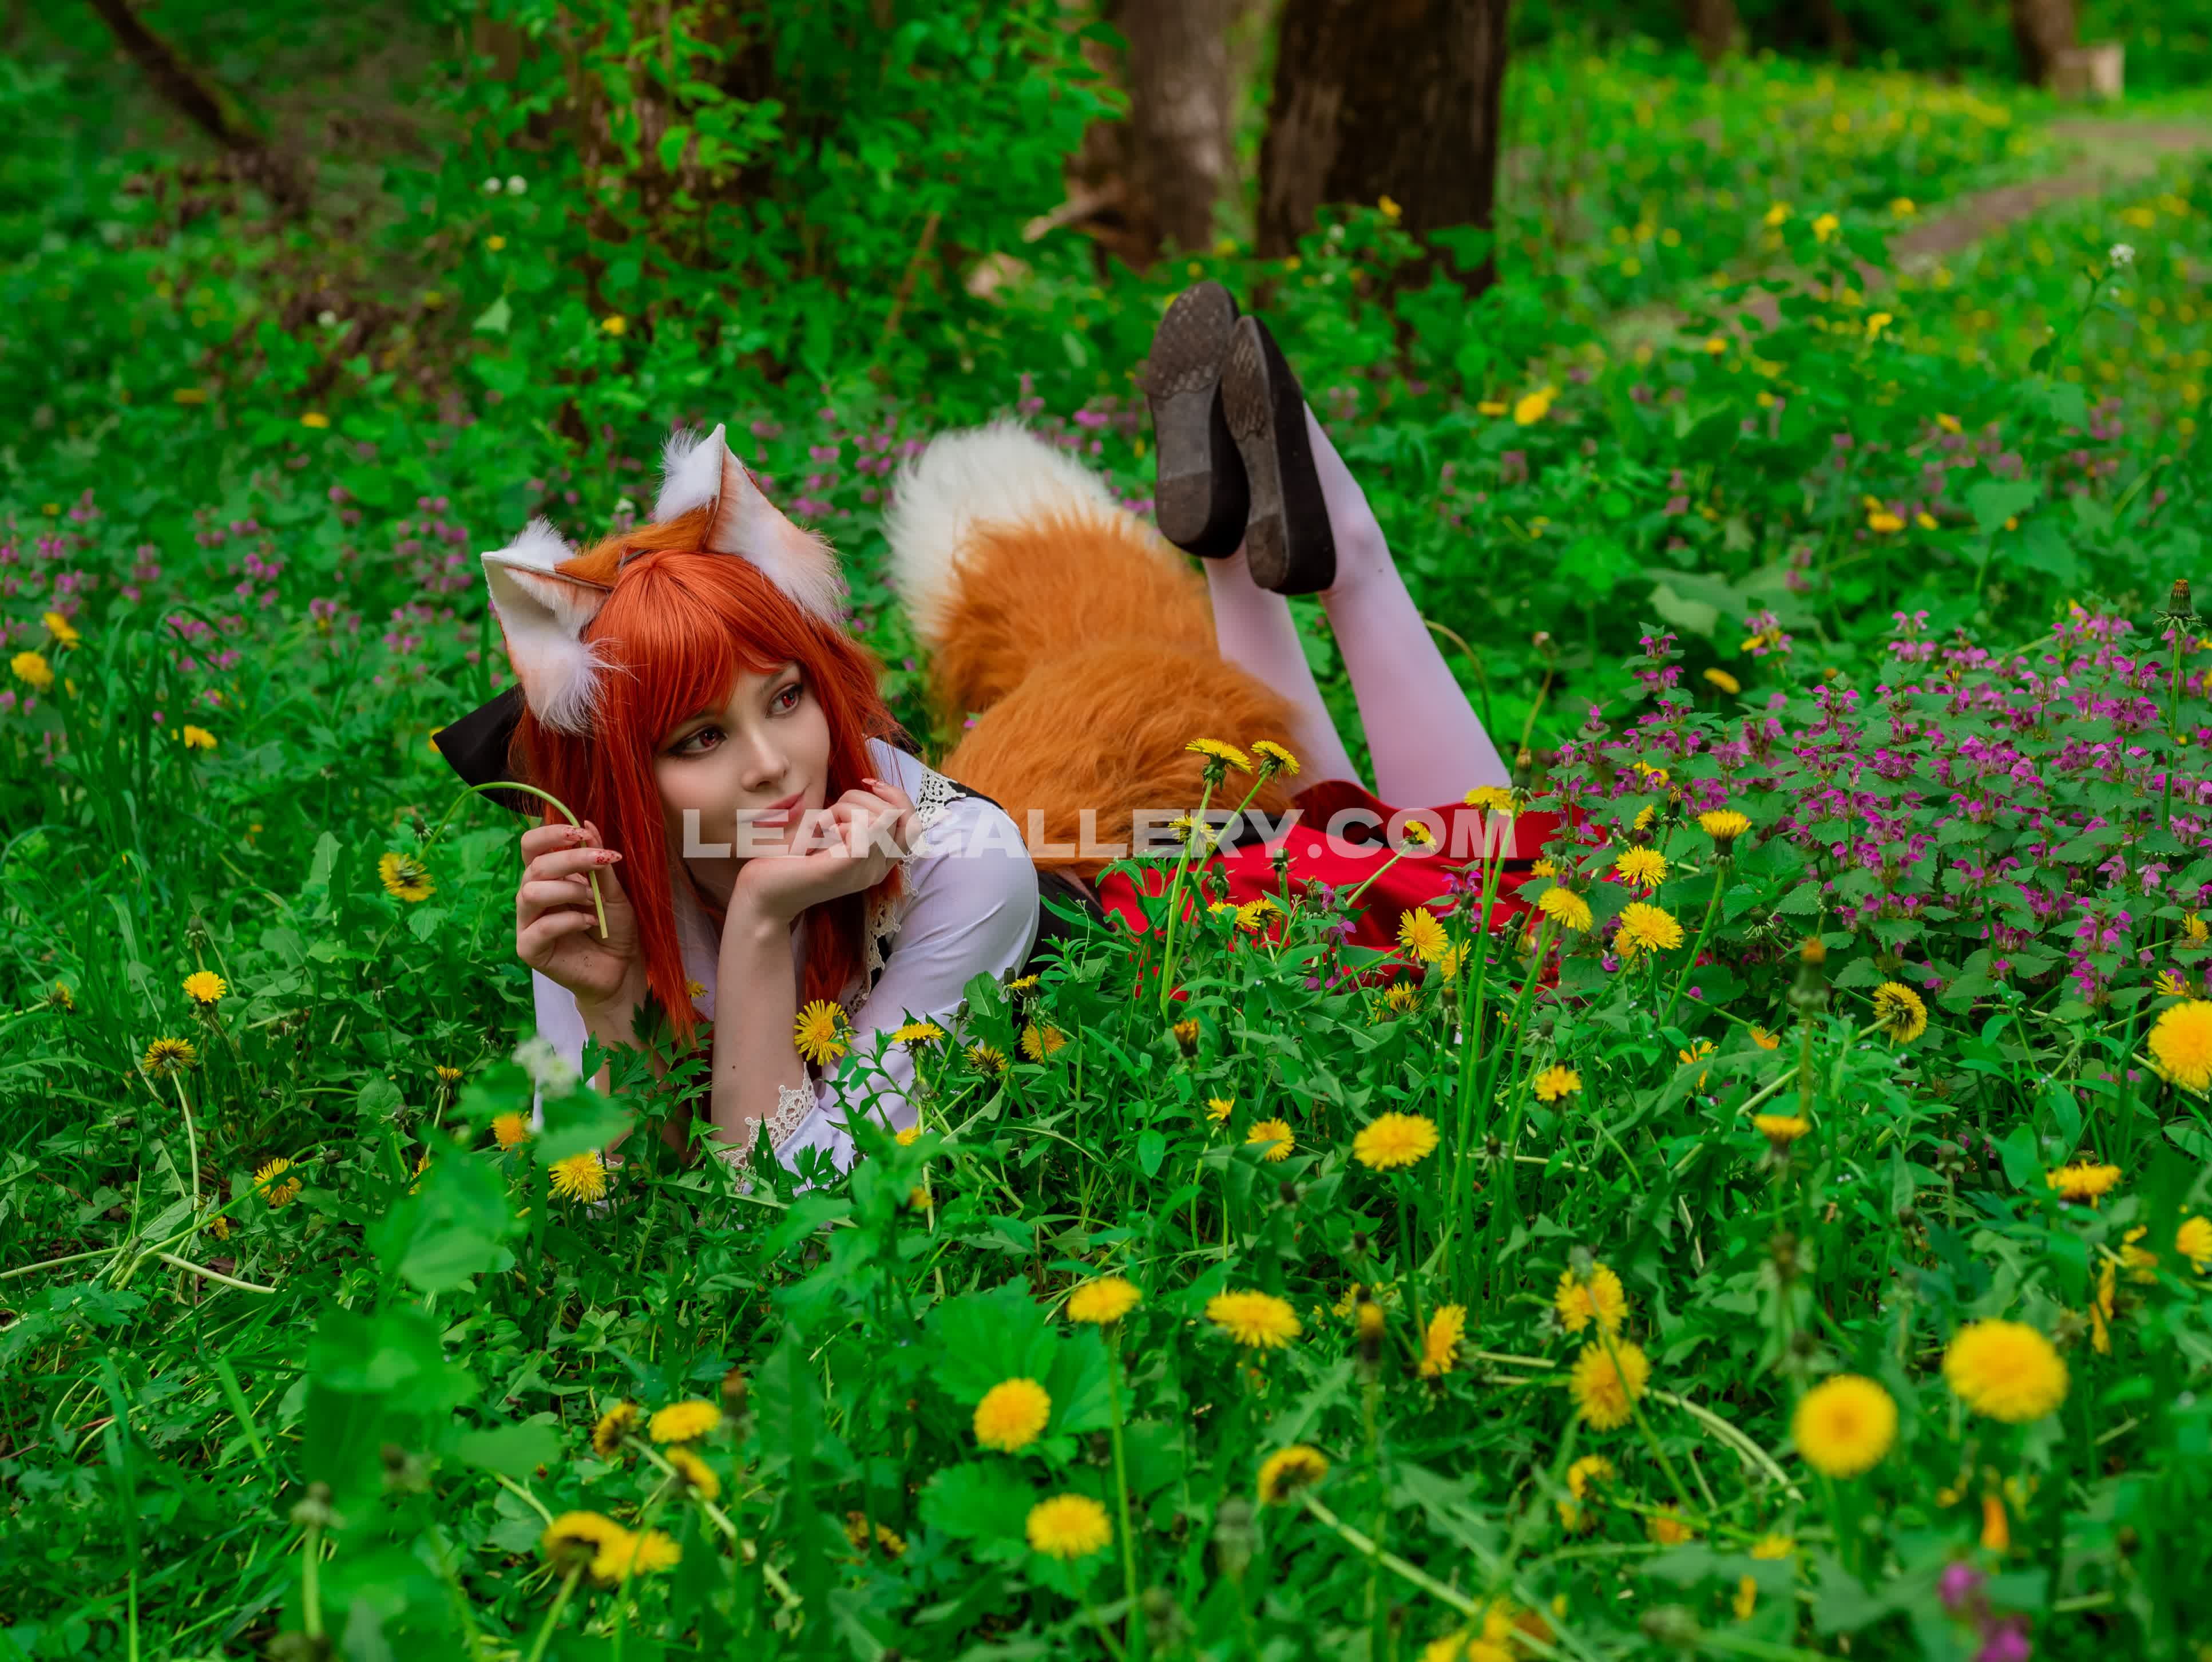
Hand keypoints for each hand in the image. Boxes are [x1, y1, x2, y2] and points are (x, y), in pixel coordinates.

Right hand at [514, 820, 641, 1012]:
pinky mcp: (529, 949)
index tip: (579, 832)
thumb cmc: (614, 928)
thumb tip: (587, 826)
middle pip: (534, 866)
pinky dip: (570, 920)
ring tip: (594, 900)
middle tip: (602, 861)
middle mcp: (532, 896)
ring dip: (568, 890)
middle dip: (570, 859)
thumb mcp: (612, 891)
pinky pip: (541, 927)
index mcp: (548, 877)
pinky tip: (591, 923)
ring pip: (530, 893)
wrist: (621, 969)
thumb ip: (598, 863)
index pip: (531, 846)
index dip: (549, 834)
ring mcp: (527, 923)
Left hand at [729, 776, 919, 926]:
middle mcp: (878, 870)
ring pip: (882, 815)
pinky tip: (819, 832)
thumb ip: (856, 819)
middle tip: (831, 814)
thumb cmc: (790, 861)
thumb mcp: (831, 834)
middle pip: (900, 815)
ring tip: (821, 826)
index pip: (912, 824)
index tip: (866, 784)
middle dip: (865, 798)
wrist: (763, 894)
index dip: (895, 796)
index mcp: (877, 863)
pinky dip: (840, 817)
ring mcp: (866, 870)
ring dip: (846, 807)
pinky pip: (866, 825)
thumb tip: (872, 786)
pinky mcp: (850, 866)